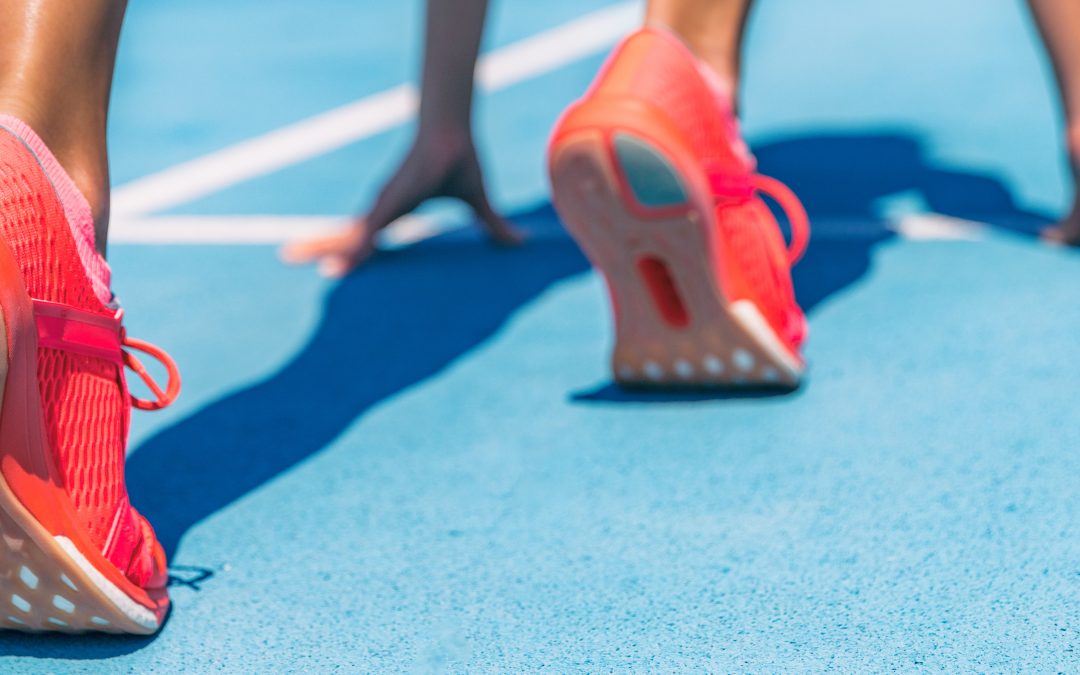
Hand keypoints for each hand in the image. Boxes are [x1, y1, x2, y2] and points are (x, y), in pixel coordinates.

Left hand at [281, 131, 523, 276]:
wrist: (452, 131)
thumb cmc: (460, 160)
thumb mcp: (478, 204)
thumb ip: (492, 227)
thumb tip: (518, 243)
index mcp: (396, 211)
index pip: (366, 237)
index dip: (348, 251)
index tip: (327, 268)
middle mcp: (382, 208)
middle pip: (344, 233)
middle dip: (316, 245)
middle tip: (285, 256)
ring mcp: (382, 206)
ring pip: (346, 235)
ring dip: (321, 248)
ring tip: (291, 256)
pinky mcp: (390, 203)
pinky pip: (367, 235)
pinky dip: (351, 251)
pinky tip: (337, 266)